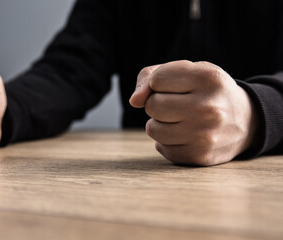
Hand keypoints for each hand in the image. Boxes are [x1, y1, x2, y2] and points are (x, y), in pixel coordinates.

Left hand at [129, 60, 258, 165]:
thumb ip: (152, 76)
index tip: (175, 86)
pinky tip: (185, 134)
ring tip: (180, 119)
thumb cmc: (207, 92)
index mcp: (208, 78)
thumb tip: (134, 101)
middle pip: (152, 105)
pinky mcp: (199, 156)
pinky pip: (161, 147)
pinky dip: (167, 140)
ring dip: (160, 123)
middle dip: (157, 103)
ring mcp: (204, 135)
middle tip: (177, 104)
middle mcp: (209, 108)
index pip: (156, 80)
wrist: (246, 122)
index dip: (159, 83)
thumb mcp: (188, 71)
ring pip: (152, 128)